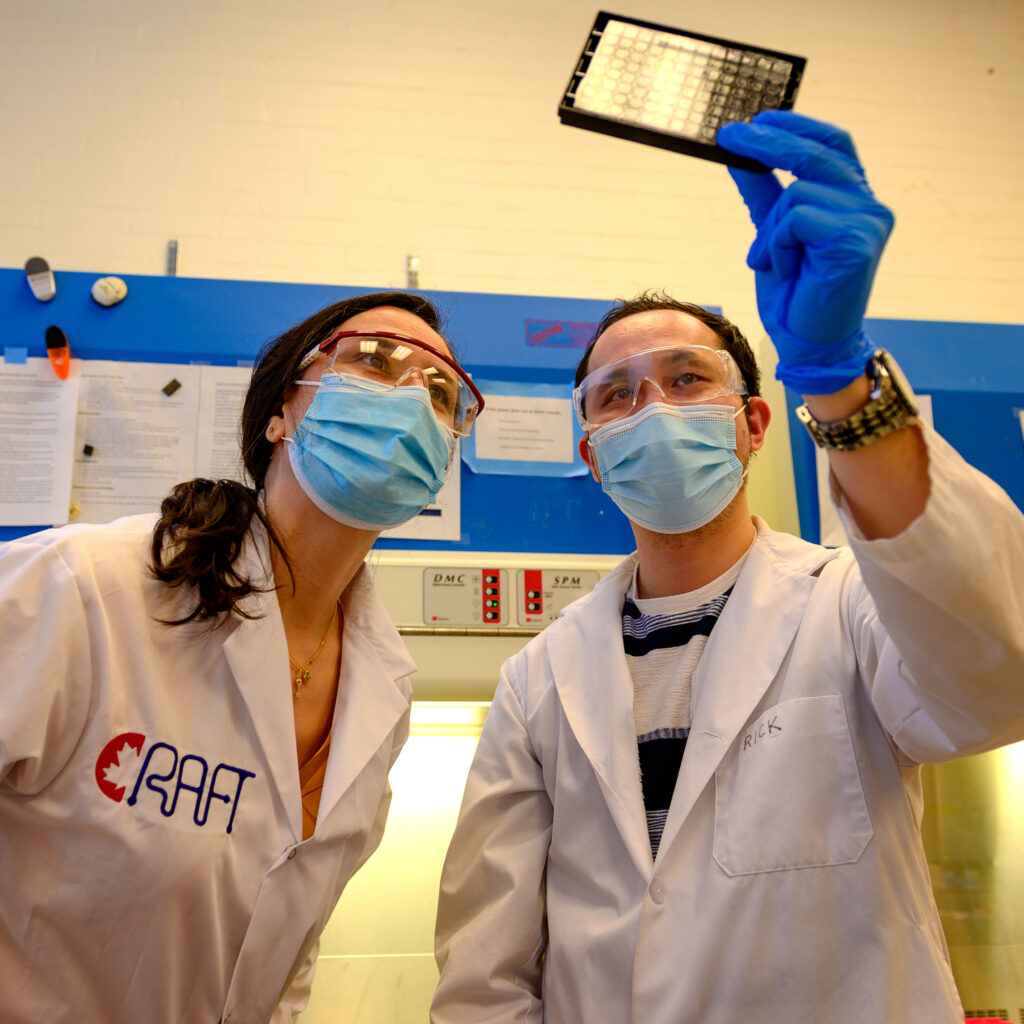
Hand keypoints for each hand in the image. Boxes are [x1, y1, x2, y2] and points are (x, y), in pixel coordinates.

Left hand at [716, 111, 893, 394]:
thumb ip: (763, 194)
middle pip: (816, 155)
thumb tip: (739, 154)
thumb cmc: (795, 295)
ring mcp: (867, 222)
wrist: (806, 344)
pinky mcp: (854, 242)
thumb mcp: (773, 235)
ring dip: (770, 231)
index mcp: (856, 199)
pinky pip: (795, 220)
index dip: (797, 125)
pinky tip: (785, 270)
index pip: (834, 144)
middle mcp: (870, 206)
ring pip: (797, 193)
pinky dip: (777, 244)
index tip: (756, 119)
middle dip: (767, 142)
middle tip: (728, 134)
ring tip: (774, 263)